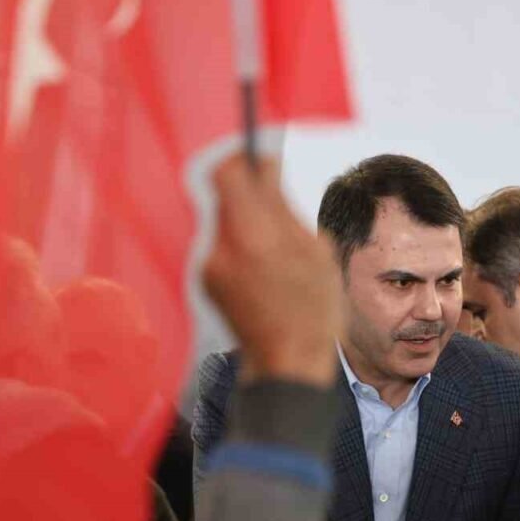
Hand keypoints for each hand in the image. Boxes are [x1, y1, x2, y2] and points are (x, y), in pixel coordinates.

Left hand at [203, 155, 340, 387]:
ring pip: (224, 220)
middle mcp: (221, 247)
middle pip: (223, 195)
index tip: (261, 156)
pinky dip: (242, 243)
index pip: (227, 173)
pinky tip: (268, 266)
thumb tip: (265, 167)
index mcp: (252, 235)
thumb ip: (283, 205)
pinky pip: (223, 245)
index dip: (242, 157)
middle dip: (250, 190)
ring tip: (280, 243)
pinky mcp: (206, 282)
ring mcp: (209, 267)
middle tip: (277, 196)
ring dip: (248, 218)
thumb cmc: (312, 310)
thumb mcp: (314, 251)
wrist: (286, 364)